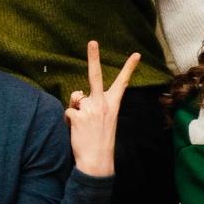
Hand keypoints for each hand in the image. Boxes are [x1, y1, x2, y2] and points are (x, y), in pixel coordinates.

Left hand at [63, 40, 140, 177]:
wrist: (97, 161)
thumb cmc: (99, 140)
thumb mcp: (102, 120)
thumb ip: (91, 103)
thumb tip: (77, 94)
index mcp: (112, 104)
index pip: (122, 83)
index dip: (129, 68)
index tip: (136, 54)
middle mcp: (102, 103)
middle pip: (95, 75)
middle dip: (93, 57)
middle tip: (92, 41)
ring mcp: (90, 108)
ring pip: (75, 98)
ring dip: (75, 109)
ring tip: (83, 125)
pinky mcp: (77, 115)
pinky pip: (67, 111)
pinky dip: (68, 119)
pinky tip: (75, 130)